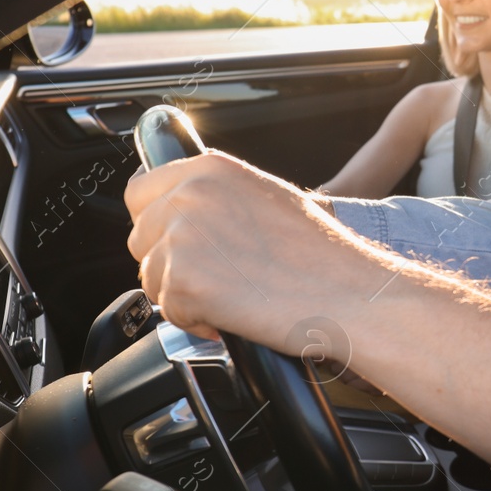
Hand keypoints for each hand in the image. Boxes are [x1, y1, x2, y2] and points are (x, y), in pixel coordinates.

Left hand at [124, 150, 385, 349]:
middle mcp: (190, 194)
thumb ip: (216, 197)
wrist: (349, 293)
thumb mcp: (266, 198)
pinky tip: (233, 315)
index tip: (175, 243)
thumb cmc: (322, 255)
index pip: (140, 192)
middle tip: (217, 278)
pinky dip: (196, 322)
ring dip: (182, 295)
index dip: (157, 224)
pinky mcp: (184, 282)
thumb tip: (178, 211)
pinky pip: (169, 311)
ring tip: (232, 296)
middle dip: (169, 264)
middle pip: (140, 238)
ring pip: (150, 278)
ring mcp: (184, 237)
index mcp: (210, 168)